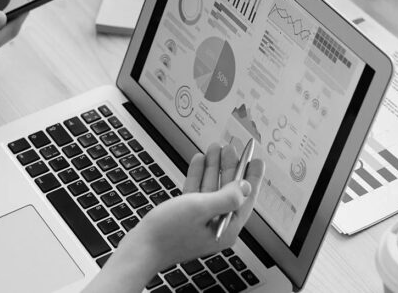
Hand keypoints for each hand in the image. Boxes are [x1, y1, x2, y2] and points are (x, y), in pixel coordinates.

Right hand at [94, 143, 264, 288]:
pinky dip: (198, 176)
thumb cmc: (167, 233)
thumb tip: (245, 187)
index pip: (245, 199)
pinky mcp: (187, 218)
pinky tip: (199, 161)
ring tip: (214, 148)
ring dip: (213, 168)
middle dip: (230, 167)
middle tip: (231, 148)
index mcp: (226, 228)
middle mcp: (216, 225)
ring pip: (212, 188)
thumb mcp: (200, 209)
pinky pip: (197, 193)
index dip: (251, 177)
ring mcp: (201, 222)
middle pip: (228, 191)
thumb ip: (225, 197)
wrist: (141, 248)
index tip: (256, 160)